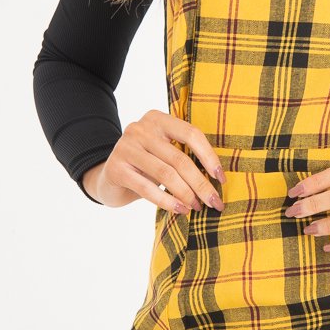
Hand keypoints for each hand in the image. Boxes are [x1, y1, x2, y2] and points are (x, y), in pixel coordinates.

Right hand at [81, 111, 225, 211]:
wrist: (108, 178)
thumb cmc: (146, 166)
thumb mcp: (164, 153)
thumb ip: (184, 155)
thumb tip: (218, 177)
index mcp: (157, 119)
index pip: (191, 134)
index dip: (209, 157)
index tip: (221, 178)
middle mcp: (140, 129)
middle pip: (179, 158)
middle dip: (201, 183)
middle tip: (214, 201)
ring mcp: (125, 147)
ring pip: (165, 174)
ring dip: (186, 194)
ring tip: (197, 207)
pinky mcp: (116, 168)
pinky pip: (147, 188)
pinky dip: (167, 201)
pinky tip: (180, 210)